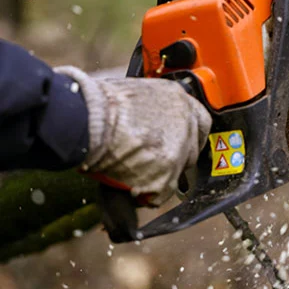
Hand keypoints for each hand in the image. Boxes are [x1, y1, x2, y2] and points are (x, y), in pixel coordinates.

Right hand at [55, 67, 211, 205]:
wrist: (86, 118)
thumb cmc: (98, 104)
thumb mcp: (135, 94)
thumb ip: (150, 109)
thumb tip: (147, 121)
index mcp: (177, 99)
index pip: (200, 121)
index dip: (190, 136)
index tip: (181, 144)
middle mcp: (184, 122)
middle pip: (191, 150)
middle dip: (174, 160)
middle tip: (152, 163)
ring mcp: (178, 149)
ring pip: (177, 173)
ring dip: (157, 177)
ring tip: (131, 172)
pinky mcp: (167, 172)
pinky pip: (162, 192)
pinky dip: (147, 194)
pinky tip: (131, 185)